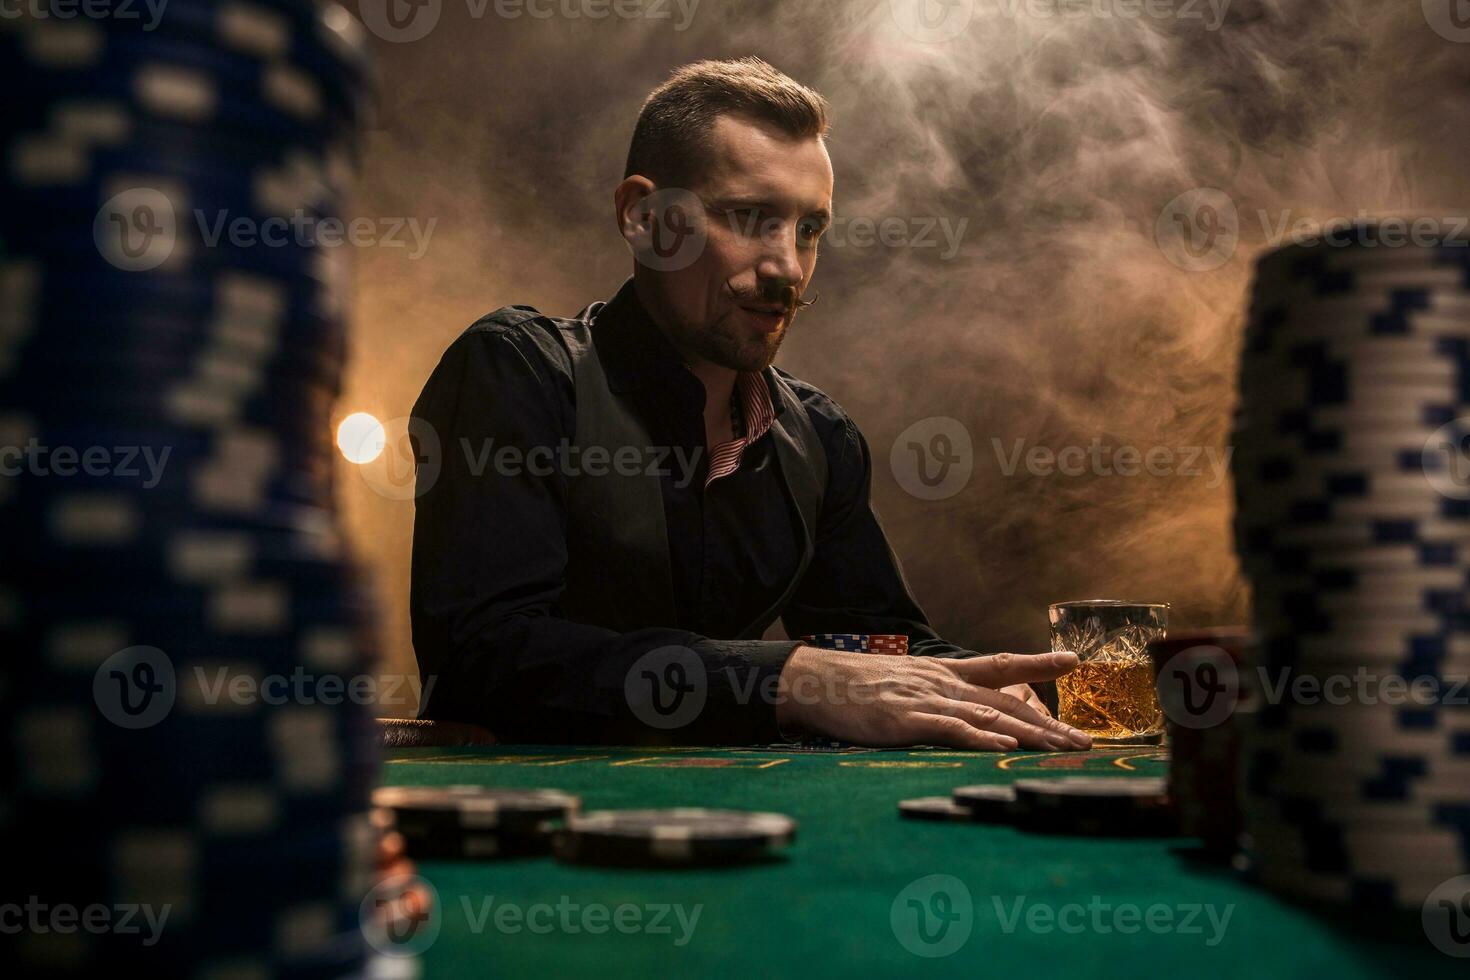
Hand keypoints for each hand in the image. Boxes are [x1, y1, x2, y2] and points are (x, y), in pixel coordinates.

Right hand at [775, 648, 1091, 750]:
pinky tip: (1004, 748)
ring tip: (1064, 748)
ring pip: (990, 716)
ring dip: (1032, 735)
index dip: (1037, 663)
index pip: (1000, 664)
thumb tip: (958, 708)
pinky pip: (950, 729)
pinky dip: (981, 739)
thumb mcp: (901, 680)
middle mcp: (942, 682)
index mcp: (942, 672)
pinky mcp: (905, 720)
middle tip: (1085, 741)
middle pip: (1007, 701)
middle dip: (1050, 724)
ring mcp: (925, 700)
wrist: (812, 680)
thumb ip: (932, 692)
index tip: (1072, 661)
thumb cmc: (853, 686)